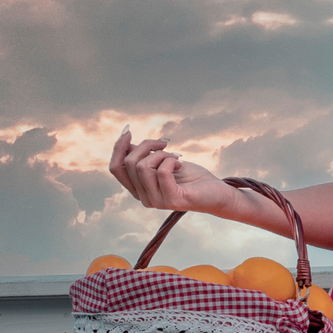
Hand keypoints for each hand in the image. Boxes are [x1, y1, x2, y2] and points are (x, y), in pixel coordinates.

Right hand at [109, 127, 236, 218]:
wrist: (217, 193)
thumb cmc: (192, 177)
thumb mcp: (163, 161)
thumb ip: (144, 155)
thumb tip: (126, 141)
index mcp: (138, 189)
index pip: (116, 168)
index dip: (118, 147)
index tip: (129, 130)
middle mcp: (144, 198)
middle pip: (129, 163)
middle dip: (146, 145)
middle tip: (165, 143)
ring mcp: (157, 202)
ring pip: (143, 167)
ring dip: (161, 154)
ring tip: (175, 157)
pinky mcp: (172, 201)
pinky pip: (161, 172)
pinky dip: (171, 161)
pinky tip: (180, 164)